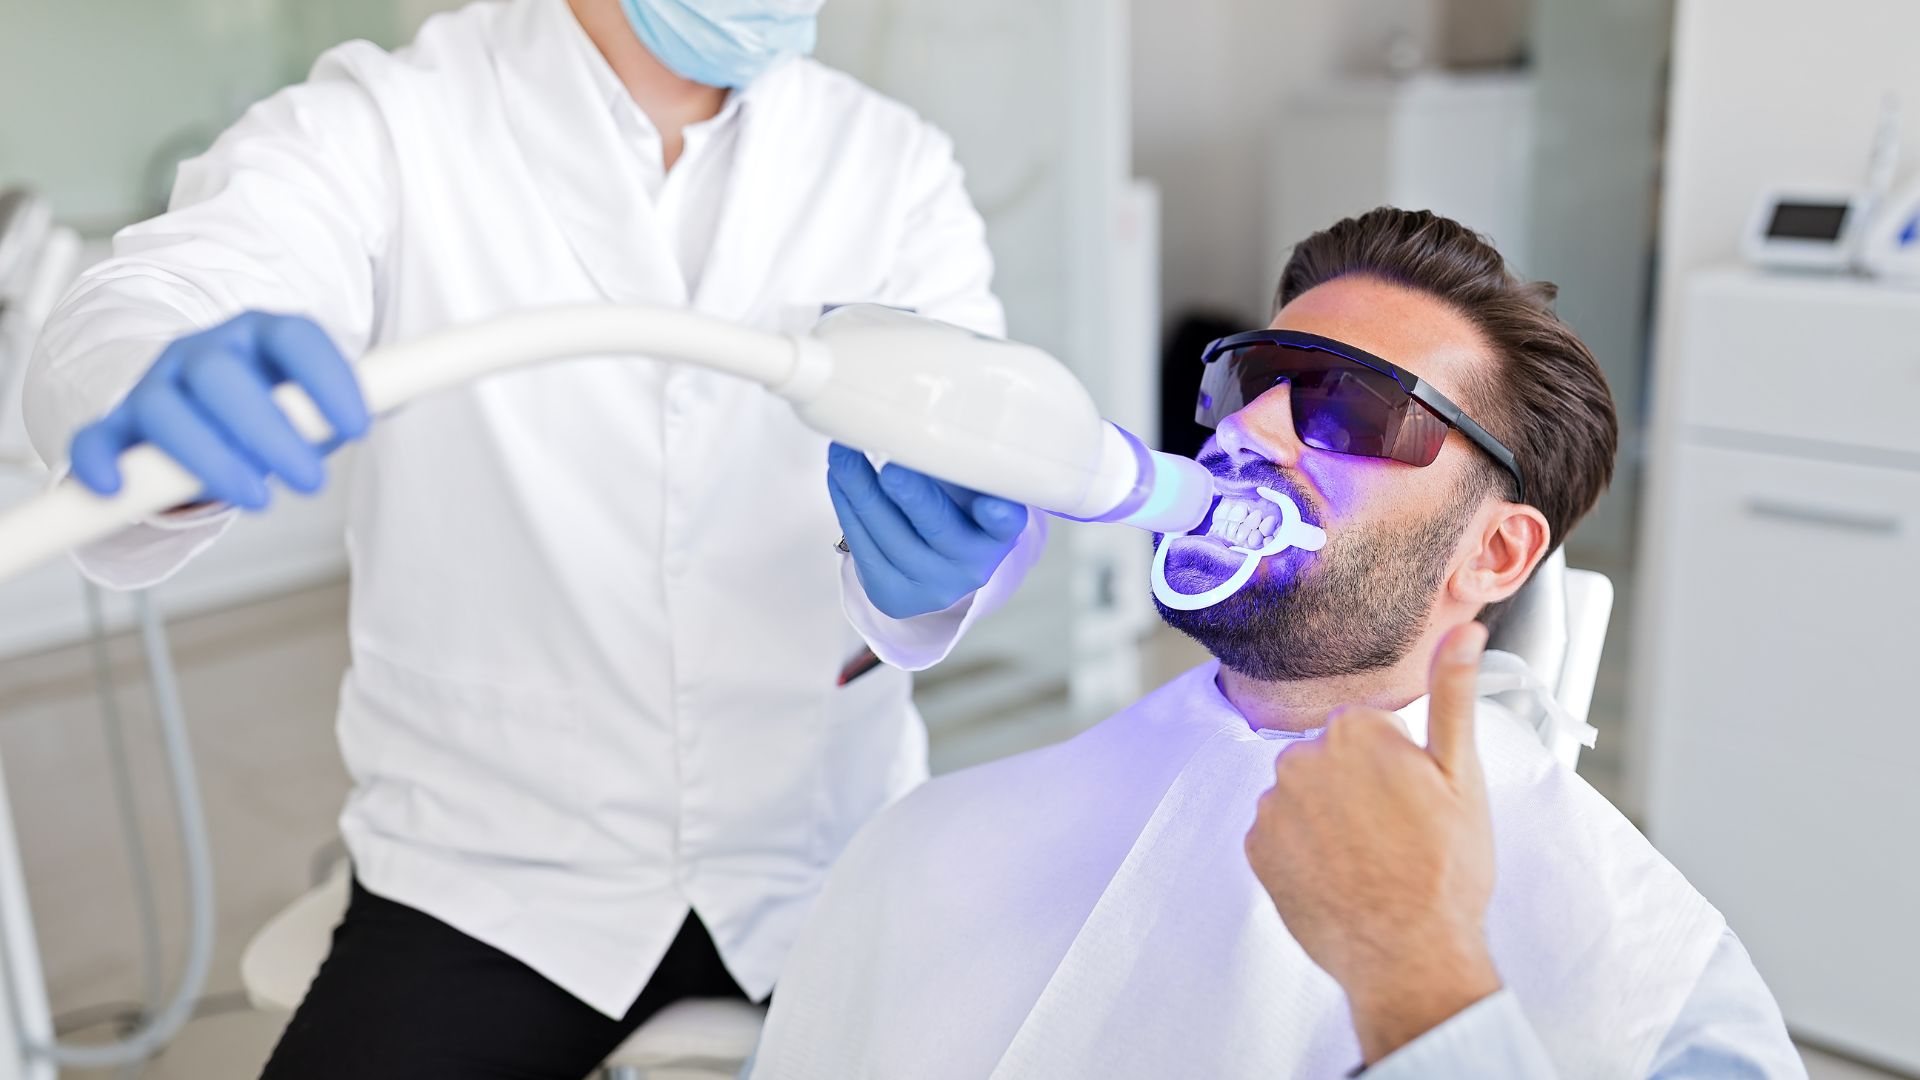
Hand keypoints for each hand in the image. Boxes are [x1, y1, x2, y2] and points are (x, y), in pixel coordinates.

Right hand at [69, 312, 368, 510]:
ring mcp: (157, 385)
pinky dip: (102, 463)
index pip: (296, 338)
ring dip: (210, 457)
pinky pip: (98, 438)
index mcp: (262, 336)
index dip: (330, 378)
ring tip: (258, 499)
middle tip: (313, 483)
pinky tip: (121, 489)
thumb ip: (361, 397)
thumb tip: (405, 393)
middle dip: (270, 432)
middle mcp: (205, 352)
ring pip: (165, 409)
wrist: (199, 401)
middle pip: (224, 377)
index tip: (361, 426)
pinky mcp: (118, 426)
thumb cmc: (272, 403)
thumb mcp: (317, 397)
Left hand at [826, 442, 1029, 618]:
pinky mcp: (893, 595)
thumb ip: (958, 458)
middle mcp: (972, 565)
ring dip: (860, 491)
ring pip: (890, 538)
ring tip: (843, 454)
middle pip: (938, 528)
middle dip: (911, 496)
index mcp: (999, 534)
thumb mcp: (970, 486)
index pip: (1006, 523)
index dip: (999, 515)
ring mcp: (932, 586)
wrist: (938, 564)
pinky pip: (863, 549)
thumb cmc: (956, 508)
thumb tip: (915, 410)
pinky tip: (839, 477)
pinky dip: (846, 507)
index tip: (991, 504)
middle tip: (891, 466)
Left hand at [1244, 622, 1499, 1064]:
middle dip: (1357, 787)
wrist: (1409, 956)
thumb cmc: (1445, 869)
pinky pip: (1278, 834)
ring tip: (1368, 860)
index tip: (1414, 800)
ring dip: (1327, 818)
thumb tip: (1463, 631)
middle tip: (1395, 834)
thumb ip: (1454, 695)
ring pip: (1302, 796)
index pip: (1367, 729)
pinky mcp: (1255, 850)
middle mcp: (1299, 758)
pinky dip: (1302, 851)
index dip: (1396, 765)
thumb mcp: (1461, 776)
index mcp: (1351, 731)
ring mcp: (1272, 807)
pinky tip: (1337, 876)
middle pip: (1329, 758)